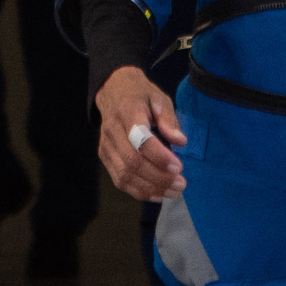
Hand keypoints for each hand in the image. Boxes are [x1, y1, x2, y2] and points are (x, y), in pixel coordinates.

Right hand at [95, 65, 185, 201]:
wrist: (113, 91)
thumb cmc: (140, 95)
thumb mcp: (159, 98)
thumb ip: (169, 119)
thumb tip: (180, 141)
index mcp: (127, 111)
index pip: (140, 139)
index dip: (159, 157)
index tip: (179, 167)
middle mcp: (112, 130)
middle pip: (132, 162)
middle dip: (158, 178)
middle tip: (181, 184)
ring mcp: (106, 146)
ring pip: (125, 175)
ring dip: (150, 188)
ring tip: (173, 192)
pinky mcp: (105, 157)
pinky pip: (120, 180)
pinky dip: (139, 192)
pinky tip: (158, 194)